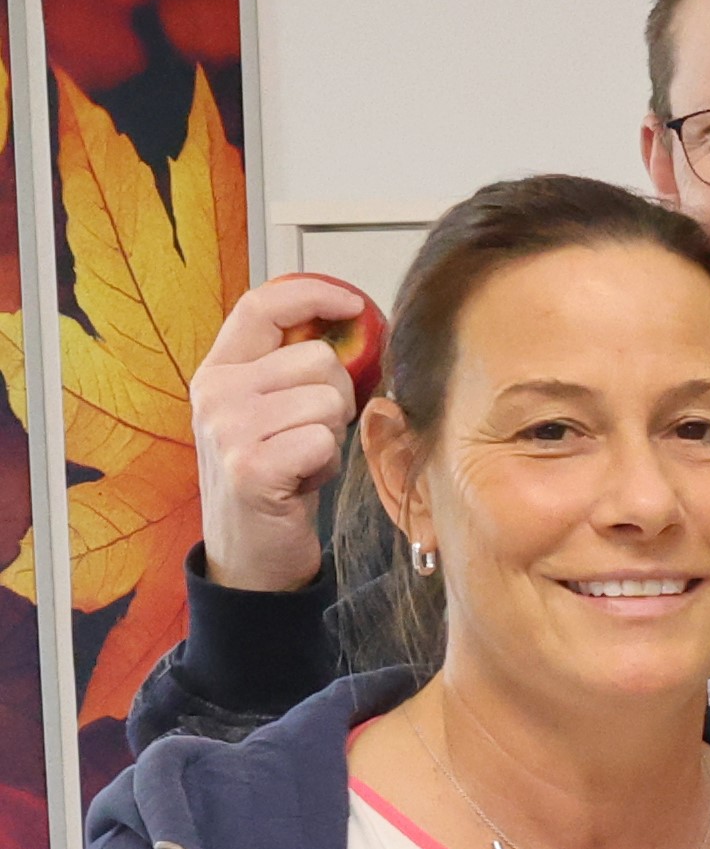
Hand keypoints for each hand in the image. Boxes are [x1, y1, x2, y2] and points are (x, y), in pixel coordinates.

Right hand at [192, 275, 374, 592]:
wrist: (250, 554)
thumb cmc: (274, 479)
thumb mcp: (270, 413)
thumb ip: (292, 370)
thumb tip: (351, 327)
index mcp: (219, 371)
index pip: (261, 306)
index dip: (312, 293)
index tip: (354, 304)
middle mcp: (216, 393)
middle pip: (317, 358)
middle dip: (336, 396)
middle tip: (311, 434)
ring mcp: (228, 428)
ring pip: (329, 399)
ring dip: (332, 434)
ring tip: (303, 459)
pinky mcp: (250, 466)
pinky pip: (325, 440)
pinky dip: (327, 464)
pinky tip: (302, 481)